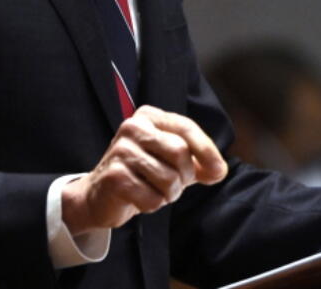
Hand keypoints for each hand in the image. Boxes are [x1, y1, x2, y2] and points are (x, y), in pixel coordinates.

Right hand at [61, 105, 227, 234]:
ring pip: (168, 179)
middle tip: (174, 185)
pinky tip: (139, 198)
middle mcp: (132, 127)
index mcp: (149, 116)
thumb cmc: (142, 174)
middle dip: (184, 176)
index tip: (218, 171)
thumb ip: (200, 163)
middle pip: (180, 153)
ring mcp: (121, 150)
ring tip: (154, 190)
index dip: (207, 150)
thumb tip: (219, 170)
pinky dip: (152, 204)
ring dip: (168, 194)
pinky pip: (152, 198)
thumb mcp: (173, 162)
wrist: (101, 195)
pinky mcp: (114, 176)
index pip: (186, 128)